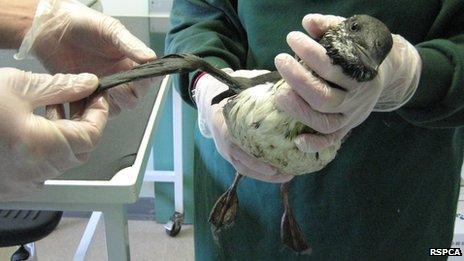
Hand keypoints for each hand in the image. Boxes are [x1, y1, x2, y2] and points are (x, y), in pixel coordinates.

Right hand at [0, 68, 107, 199]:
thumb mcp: (19, 86)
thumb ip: (60, 86)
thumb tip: (87, 84)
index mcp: (44, 148)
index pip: (92, 135)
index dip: (99, 113)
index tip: (97, 96)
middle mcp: (37, 172)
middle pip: (79, 149)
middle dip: (83, 122)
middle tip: (77, 98)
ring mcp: (22, 182)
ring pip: (61, 159)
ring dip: (65, 133)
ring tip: (51, 106)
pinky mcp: (10, 185)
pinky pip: (41, 167)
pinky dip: (46, 146)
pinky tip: (33, 124)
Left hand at [16, 0, 159, 115]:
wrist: (51, 27)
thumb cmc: (82, 23)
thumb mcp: (111, 29)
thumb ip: (131, 44)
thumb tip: (151, 57)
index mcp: (129, 63)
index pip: (146, 80)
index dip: (146, 82)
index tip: (139, 77)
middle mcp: (118, 78)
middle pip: (133, 98)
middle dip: (126, 94)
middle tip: (114, 84)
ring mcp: (101, 88)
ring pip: (116, 107)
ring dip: (109, 103)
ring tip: (97, 90)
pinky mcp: (83, 95)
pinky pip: (93, 111)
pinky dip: (91, 109)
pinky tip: (84, 96)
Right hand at [194, 70, 292, 182]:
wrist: (208, 99)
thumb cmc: (231, 90)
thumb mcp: (244, 86)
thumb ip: (263, 87)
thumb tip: (290, 86)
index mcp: (227, 124)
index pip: (241, 144)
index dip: (256, 158)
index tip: (276, 164)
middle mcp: (225, 140)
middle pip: (244, 163)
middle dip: (266, 172)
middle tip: (289, 173)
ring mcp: (225, 149)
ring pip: (244, 168)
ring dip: (264, 176)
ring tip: (286, 176)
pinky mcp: (229, 153)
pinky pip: (243, 167)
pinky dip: (259, 172)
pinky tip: (276, 173)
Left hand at [274, 14, 420, 152]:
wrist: (387, 71)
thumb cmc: (361, 51)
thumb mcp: (351, 35)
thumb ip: (331, 27)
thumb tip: (308, 22)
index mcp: (362, 73)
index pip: (333, 67)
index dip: (310, 53)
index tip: (292, 38)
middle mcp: (357, 99)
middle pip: (324, 97)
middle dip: (298, 80)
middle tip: (280, 60)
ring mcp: (351, 116)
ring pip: (325, 122)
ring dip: (299, 110)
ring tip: (278, 93)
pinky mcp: (346, 128)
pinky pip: (331, 140)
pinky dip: (315, 144)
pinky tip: (297, 141)